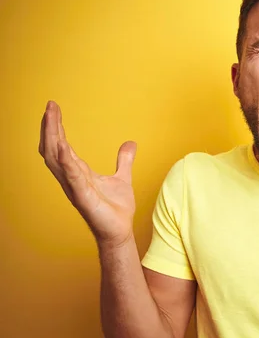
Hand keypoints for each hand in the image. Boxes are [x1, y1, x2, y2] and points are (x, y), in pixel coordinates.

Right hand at [39, 101, 136, 247]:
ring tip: (51, 118)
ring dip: (53, 138)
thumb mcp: (123, 178)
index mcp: (78, 172)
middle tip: (49, 106)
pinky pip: (72, 177)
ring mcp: (75, 188)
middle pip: (53, 148)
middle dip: (50, 127)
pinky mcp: (84, 198)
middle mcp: (71, 178)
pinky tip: (63, 147)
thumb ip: (124, 160)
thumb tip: (131, 143)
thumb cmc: (116, 209)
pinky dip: (67, 162)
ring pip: (57, 159)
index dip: (56, 127)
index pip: (61, 145)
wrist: (120, 231)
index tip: (53, 108)